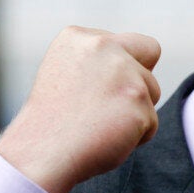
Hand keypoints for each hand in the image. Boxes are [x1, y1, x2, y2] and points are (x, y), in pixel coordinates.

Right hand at [0, 26, 160, 192]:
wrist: (41, 155)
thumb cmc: (54, 122)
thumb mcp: (67, 74)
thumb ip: (99, 62)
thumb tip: (138, 65)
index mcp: (79, 37)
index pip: (126, 43)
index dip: (121, 68)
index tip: (96, 90)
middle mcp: (103, 46)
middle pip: (150, 49)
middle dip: (143, 73)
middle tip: (117, 101)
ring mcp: (123, 72)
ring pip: (152, 91)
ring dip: (136, 112)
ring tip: (102, 125)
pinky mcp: (138, 100)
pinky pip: (151, 122)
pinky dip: (136, 136)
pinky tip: (108, 139)